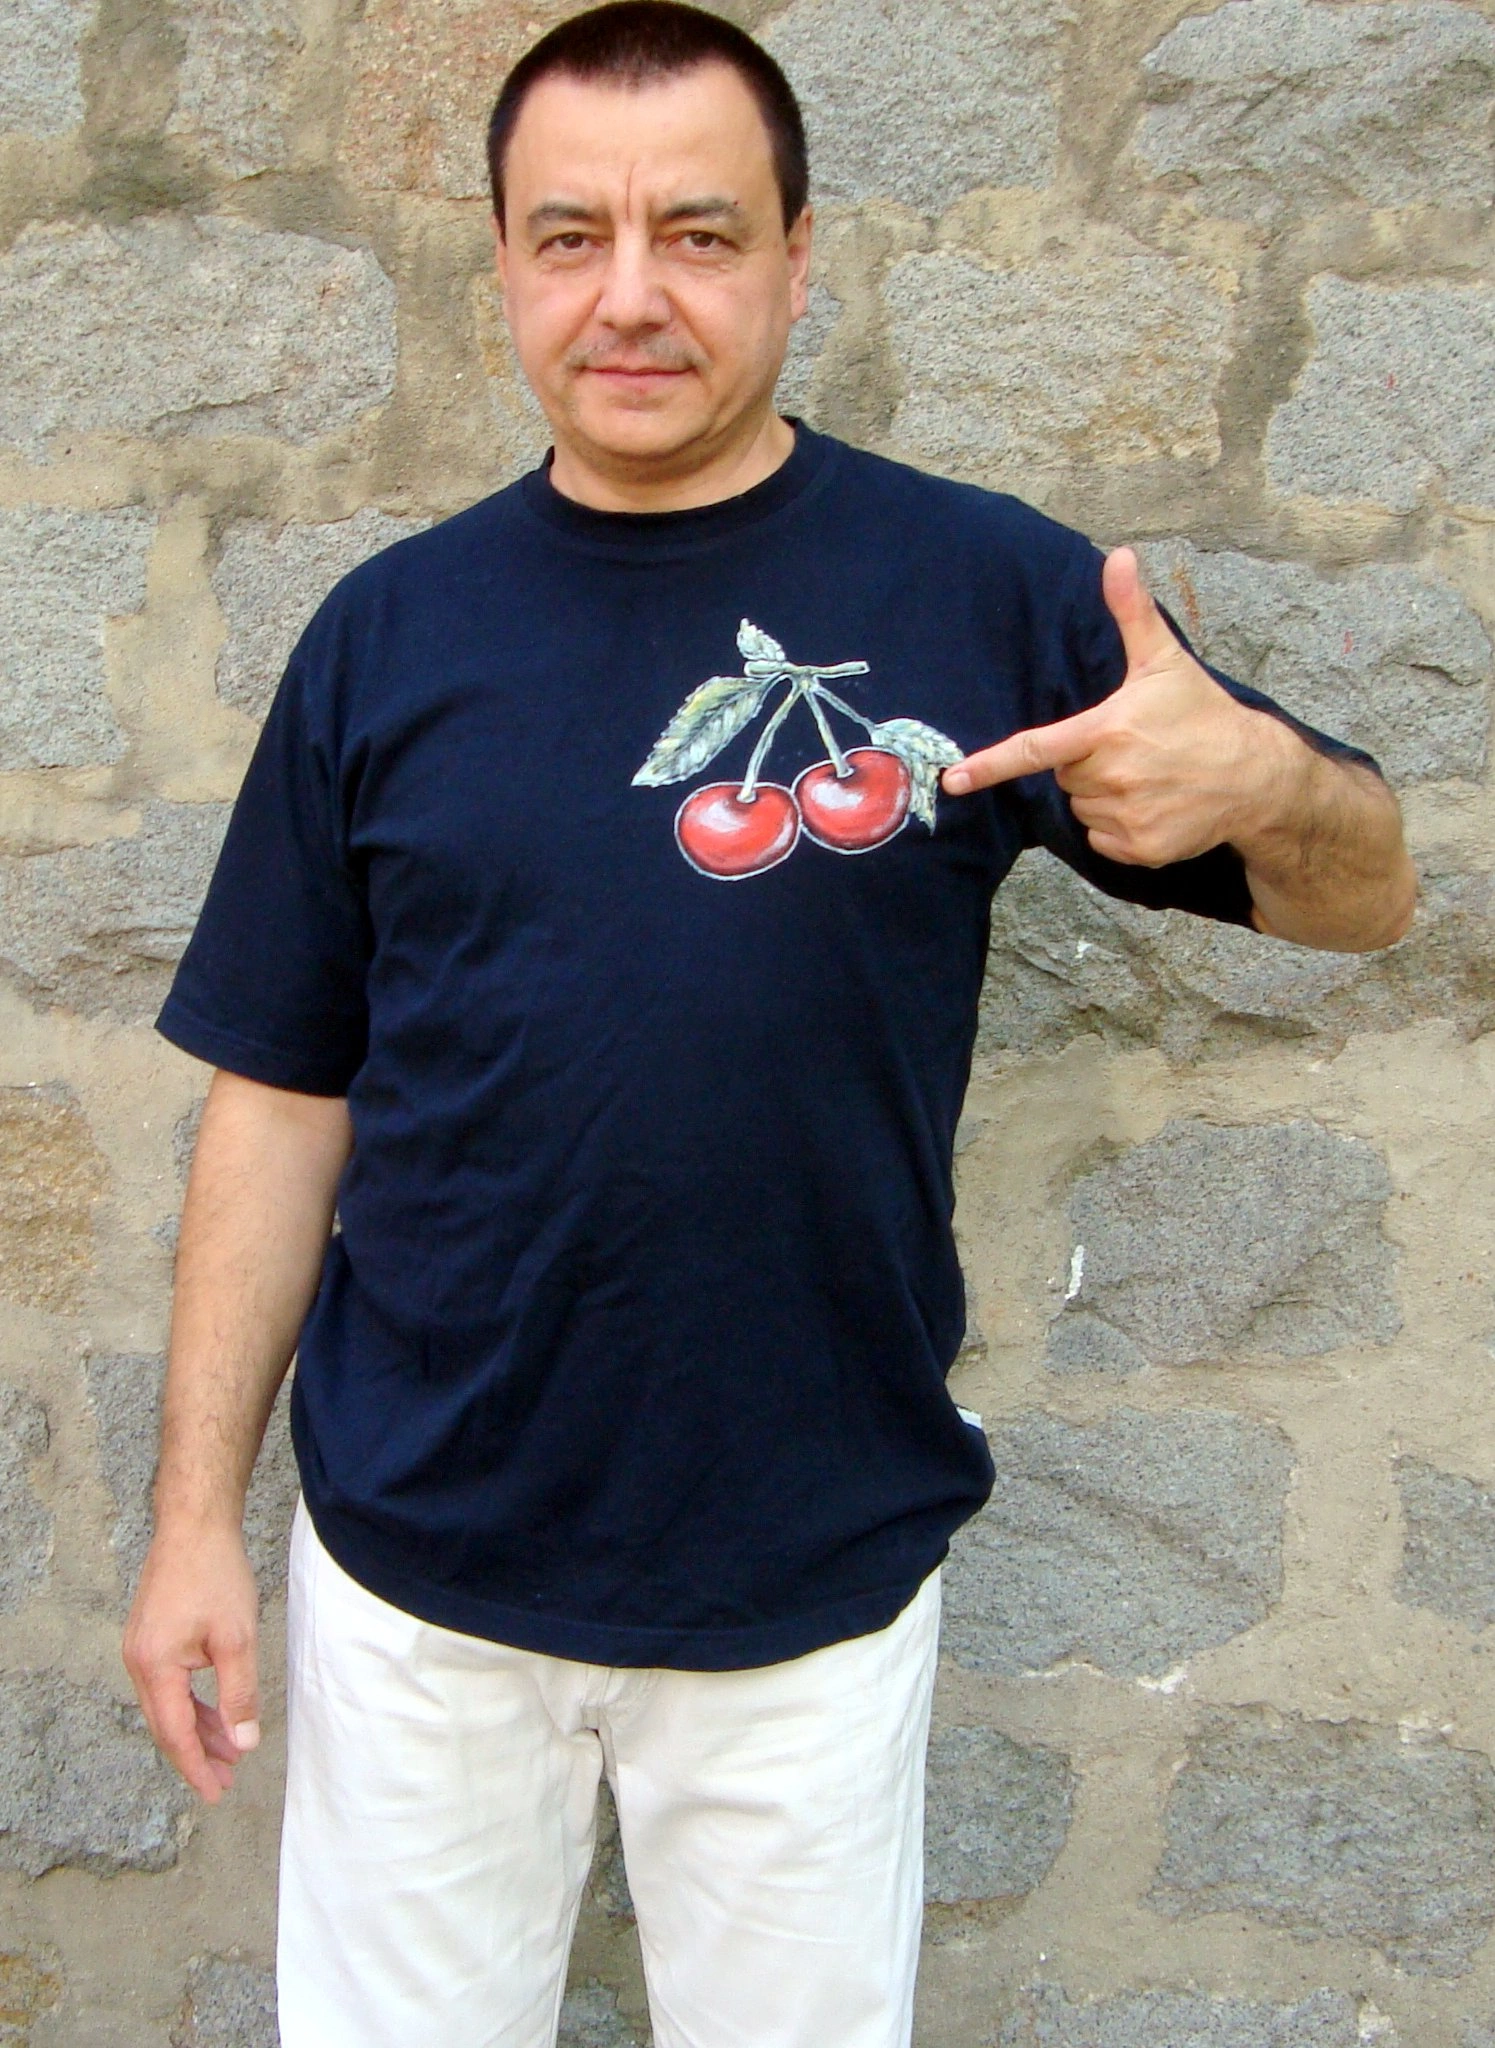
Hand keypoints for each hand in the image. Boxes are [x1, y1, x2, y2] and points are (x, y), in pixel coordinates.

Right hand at [123, 1521, 261, 1804]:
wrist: (194, 1525)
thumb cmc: (216, 1575)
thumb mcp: (237, 1639)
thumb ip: (239, 1694)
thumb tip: (243, 1742)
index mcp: (154, 1667)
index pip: (174, 1733)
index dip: (196, 1767)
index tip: (216, 1793)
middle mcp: (138, 1661)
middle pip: (167, 1724)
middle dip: (197, 1754)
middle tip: (226, 1780)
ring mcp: (140, 1647)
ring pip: (169, 1704)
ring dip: (197, 1728)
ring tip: (228, 1750)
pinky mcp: (150, 1635)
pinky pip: (169, 1683)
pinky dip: (192, 1701)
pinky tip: (215, 1710)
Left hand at [942, 546, 1285, 866]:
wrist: (1256, 777)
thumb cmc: (1203, 714)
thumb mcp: (1165, 661)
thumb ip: (1132, 613)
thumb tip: (1119, 557)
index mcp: (1107, 731)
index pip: (1036, 749)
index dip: (989, 765)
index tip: (953, 779)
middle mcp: (1111, 777)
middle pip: (1065, 774)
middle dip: (1085, 761)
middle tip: (1130, 748)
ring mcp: (1126, 816)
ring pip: (1082, 806)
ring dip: (1101, 793)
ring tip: (1146, 775)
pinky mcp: (1140, 849)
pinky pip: (1101, 837)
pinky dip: (1118, 825)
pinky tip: (1152, 804)